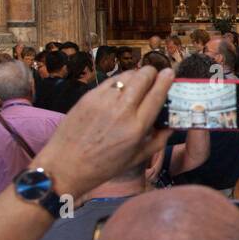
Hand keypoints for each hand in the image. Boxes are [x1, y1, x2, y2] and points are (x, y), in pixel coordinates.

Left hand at [32, 66, 173, 198]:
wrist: (66, 165)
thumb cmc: (103, 166)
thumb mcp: (137, 158)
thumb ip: (159, 140)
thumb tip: (172, 125)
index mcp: (137, 127)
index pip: (157, 94)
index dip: (166, 79)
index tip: (170, 72)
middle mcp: (122, 110)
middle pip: (143, 77)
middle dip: (151, 73)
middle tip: (153, 76)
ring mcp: (104, 100)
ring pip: (126, 76)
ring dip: (135, 76)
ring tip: (137, 83)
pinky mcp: (89, 96)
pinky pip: (110, 81)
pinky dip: (119, 81)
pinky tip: (120, 89)